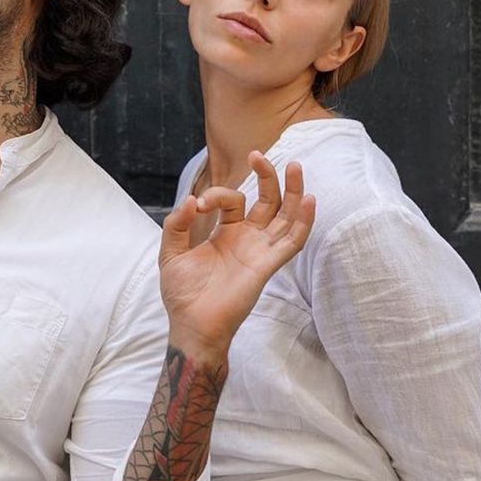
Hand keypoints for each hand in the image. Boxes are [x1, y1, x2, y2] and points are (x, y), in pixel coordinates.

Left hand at [159, 152, 313, 355]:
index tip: (197, 205)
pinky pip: (292, 242)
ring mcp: (259, 251)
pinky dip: (303, 222)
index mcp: (227, 233)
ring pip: (286, 216)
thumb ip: (177, 225)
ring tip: (295, 166)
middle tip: (258, 155)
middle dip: (267, 176)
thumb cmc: (182, 294)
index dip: (217, 194)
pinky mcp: (266, 265)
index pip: (232, 200)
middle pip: (268, 201)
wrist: (191, 325)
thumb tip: (190, 201)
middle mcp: (247, 239)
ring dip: (293, 192)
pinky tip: (309, 201)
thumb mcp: (171, 253)